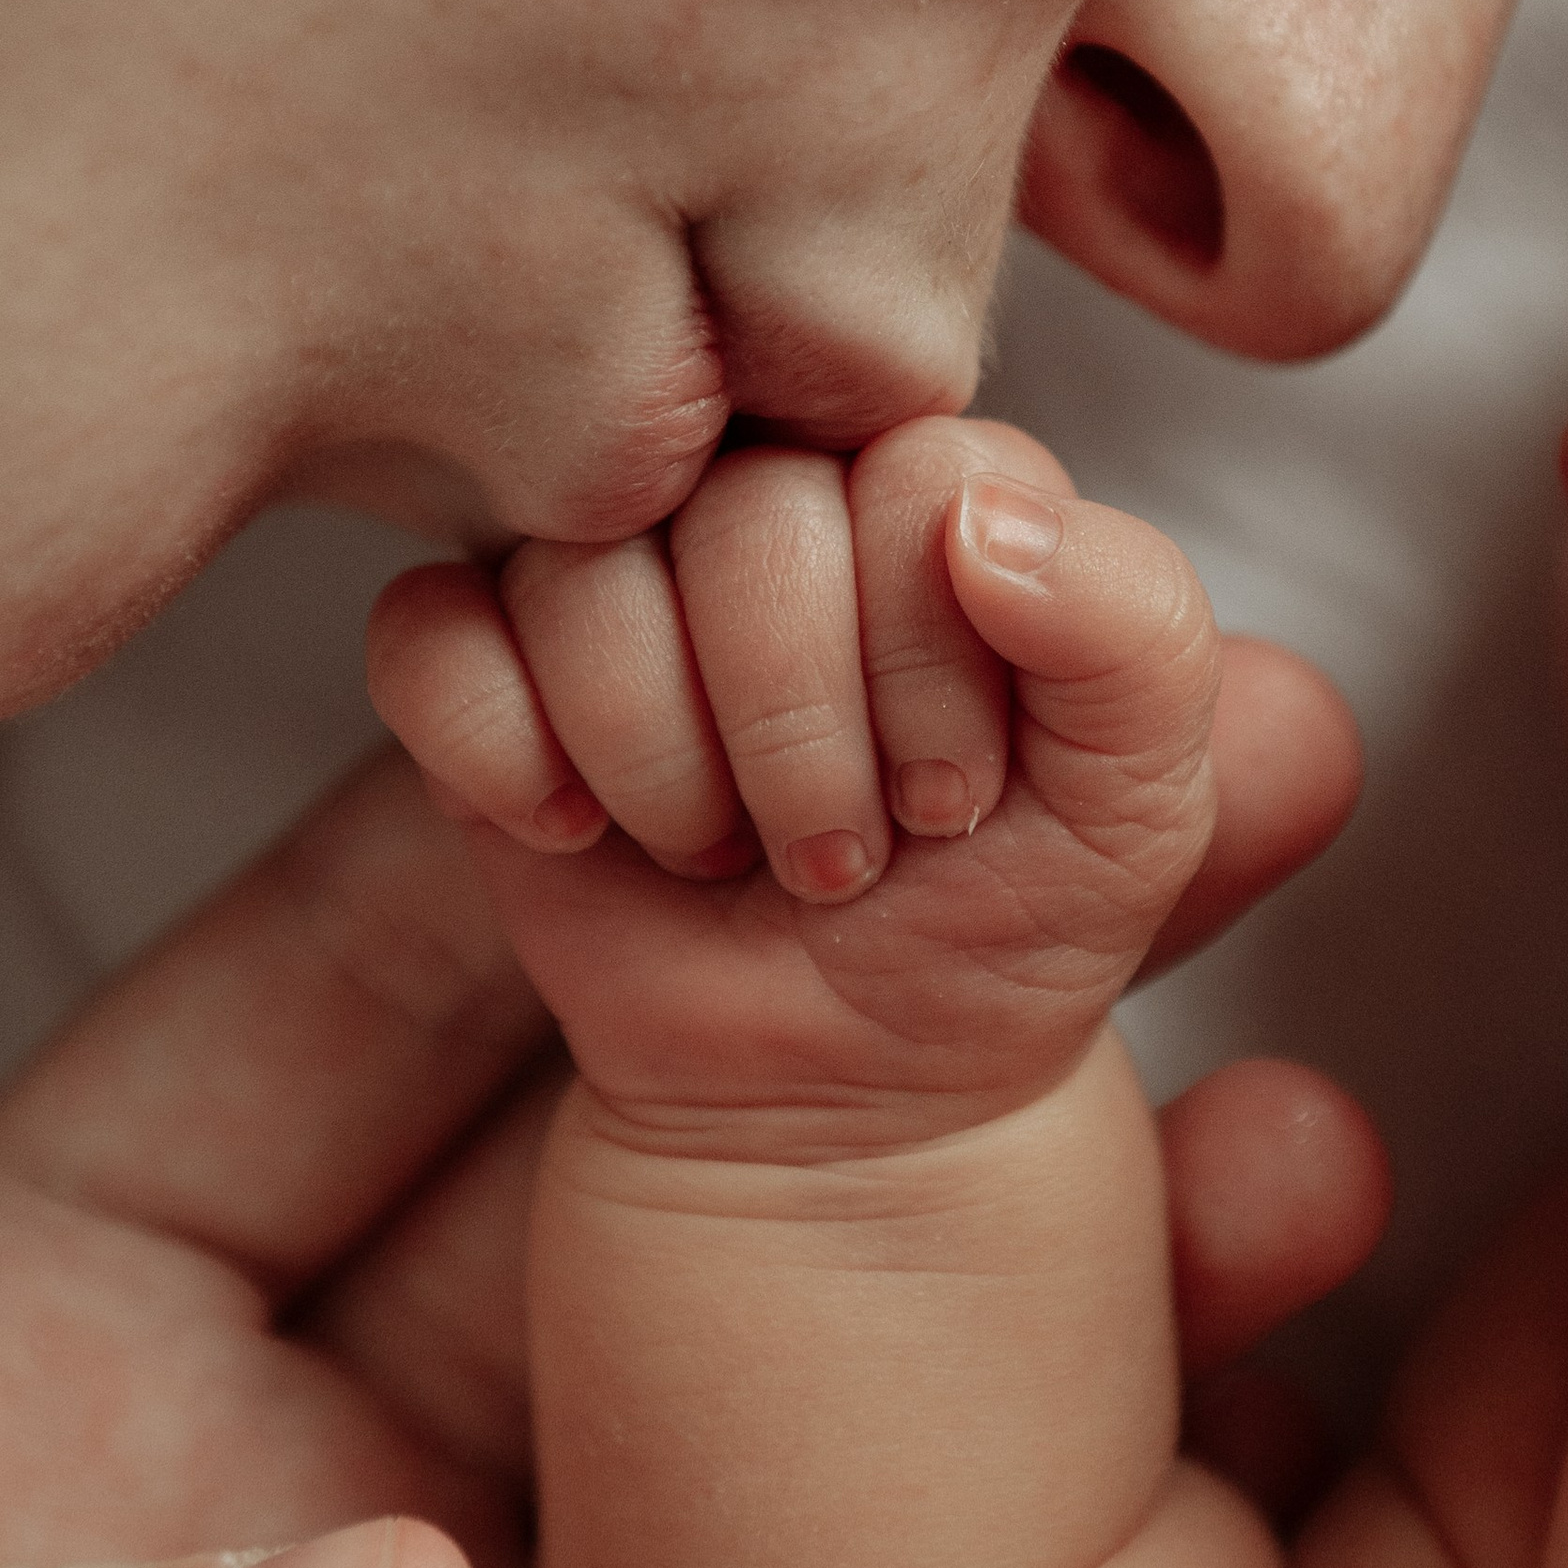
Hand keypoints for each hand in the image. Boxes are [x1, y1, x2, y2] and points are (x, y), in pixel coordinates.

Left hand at [0, 733, 1369, 1567]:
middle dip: (854, 934)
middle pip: (628, 1130)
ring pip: (804, 1351)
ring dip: (1021, 1182)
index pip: (338, 991)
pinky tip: (1240, 1324)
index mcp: (73, 1326)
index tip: (743, 630)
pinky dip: (1073, 1494)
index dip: (544, 808)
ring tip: (1237, 1021)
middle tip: (1062, 755)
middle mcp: (320, 1446)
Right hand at [370, 414, 1360, 1146]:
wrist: (851, 1092)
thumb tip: (979, 522)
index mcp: (937, 483)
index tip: (953, 799)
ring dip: (666, 766)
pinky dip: (503, 758)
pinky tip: (577, 831)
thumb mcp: (1139, 802)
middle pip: (749, 515)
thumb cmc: (1001, 922)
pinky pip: (428, 637)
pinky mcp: (476, 654)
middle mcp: (767, 485)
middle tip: (841, 850)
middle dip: (802, 736)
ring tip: (723, 848)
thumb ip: (1137, 634)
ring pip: (583, 573)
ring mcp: (610, 562)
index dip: (933, 665)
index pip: (919, 475)